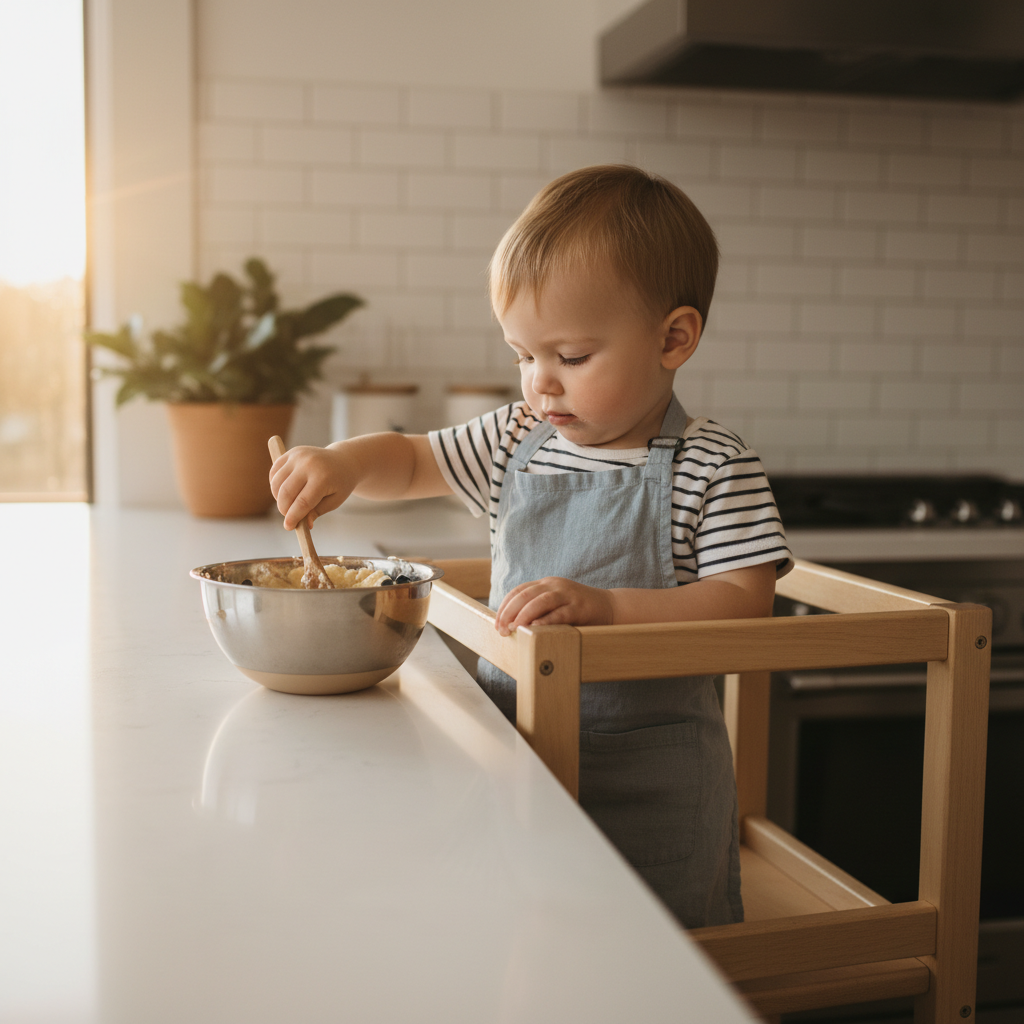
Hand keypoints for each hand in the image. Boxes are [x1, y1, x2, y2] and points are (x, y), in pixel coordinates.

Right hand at [269, 445, 354, 529]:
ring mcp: (298, 456)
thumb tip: (305, 525)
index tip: (288, 527)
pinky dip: (275, 485)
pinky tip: (285, 492)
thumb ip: (318, 511)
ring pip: (277, 483)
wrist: (343, 460)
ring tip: (289, 504)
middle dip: (284, 509)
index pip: (303, 501)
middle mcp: (308, 464)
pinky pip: (274, 472)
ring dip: (278, 498)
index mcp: (323, 477)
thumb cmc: (340, 484)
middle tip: (289, 517)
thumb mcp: (335, 500)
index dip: (293, 516)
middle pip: (286, 492)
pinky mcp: (291, 453)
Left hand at [494, 577, 613, 635]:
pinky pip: (560, 613)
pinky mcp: (579, 607)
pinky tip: (535, 628)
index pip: (519, 591)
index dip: (505, 606)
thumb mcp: (555, 604)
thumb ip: (537, 609)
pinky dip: (546, 620)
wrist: (610, 607)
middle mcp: (555, 586)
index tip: (497, 623)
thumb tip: (511, 626)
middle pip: (525, 595)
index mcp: (546, 584)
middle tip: (501, 629)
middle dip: (510, 612)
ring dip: (524, 615)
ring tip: (514, 628)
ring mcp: (568, 595)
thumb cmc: (578, 610)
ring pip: (540, 601)